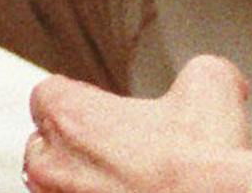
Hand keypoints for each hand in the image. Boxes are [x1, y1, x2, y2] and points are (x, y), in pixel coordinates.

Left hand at [23, 55, 251, 192]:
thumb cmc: (200, 158)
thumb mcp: (209, 81)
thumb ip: (194, 71)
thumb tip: (203, 79)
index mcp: (72, 118)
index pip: (46, 94)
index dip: (77, 94)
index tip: (96, 100)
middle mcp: (55, 169)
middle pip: (41, 147)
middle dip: (73, 143)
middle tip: (116, 142)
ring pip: (58, 189)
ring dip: (84, 181)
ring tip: (128, 177)